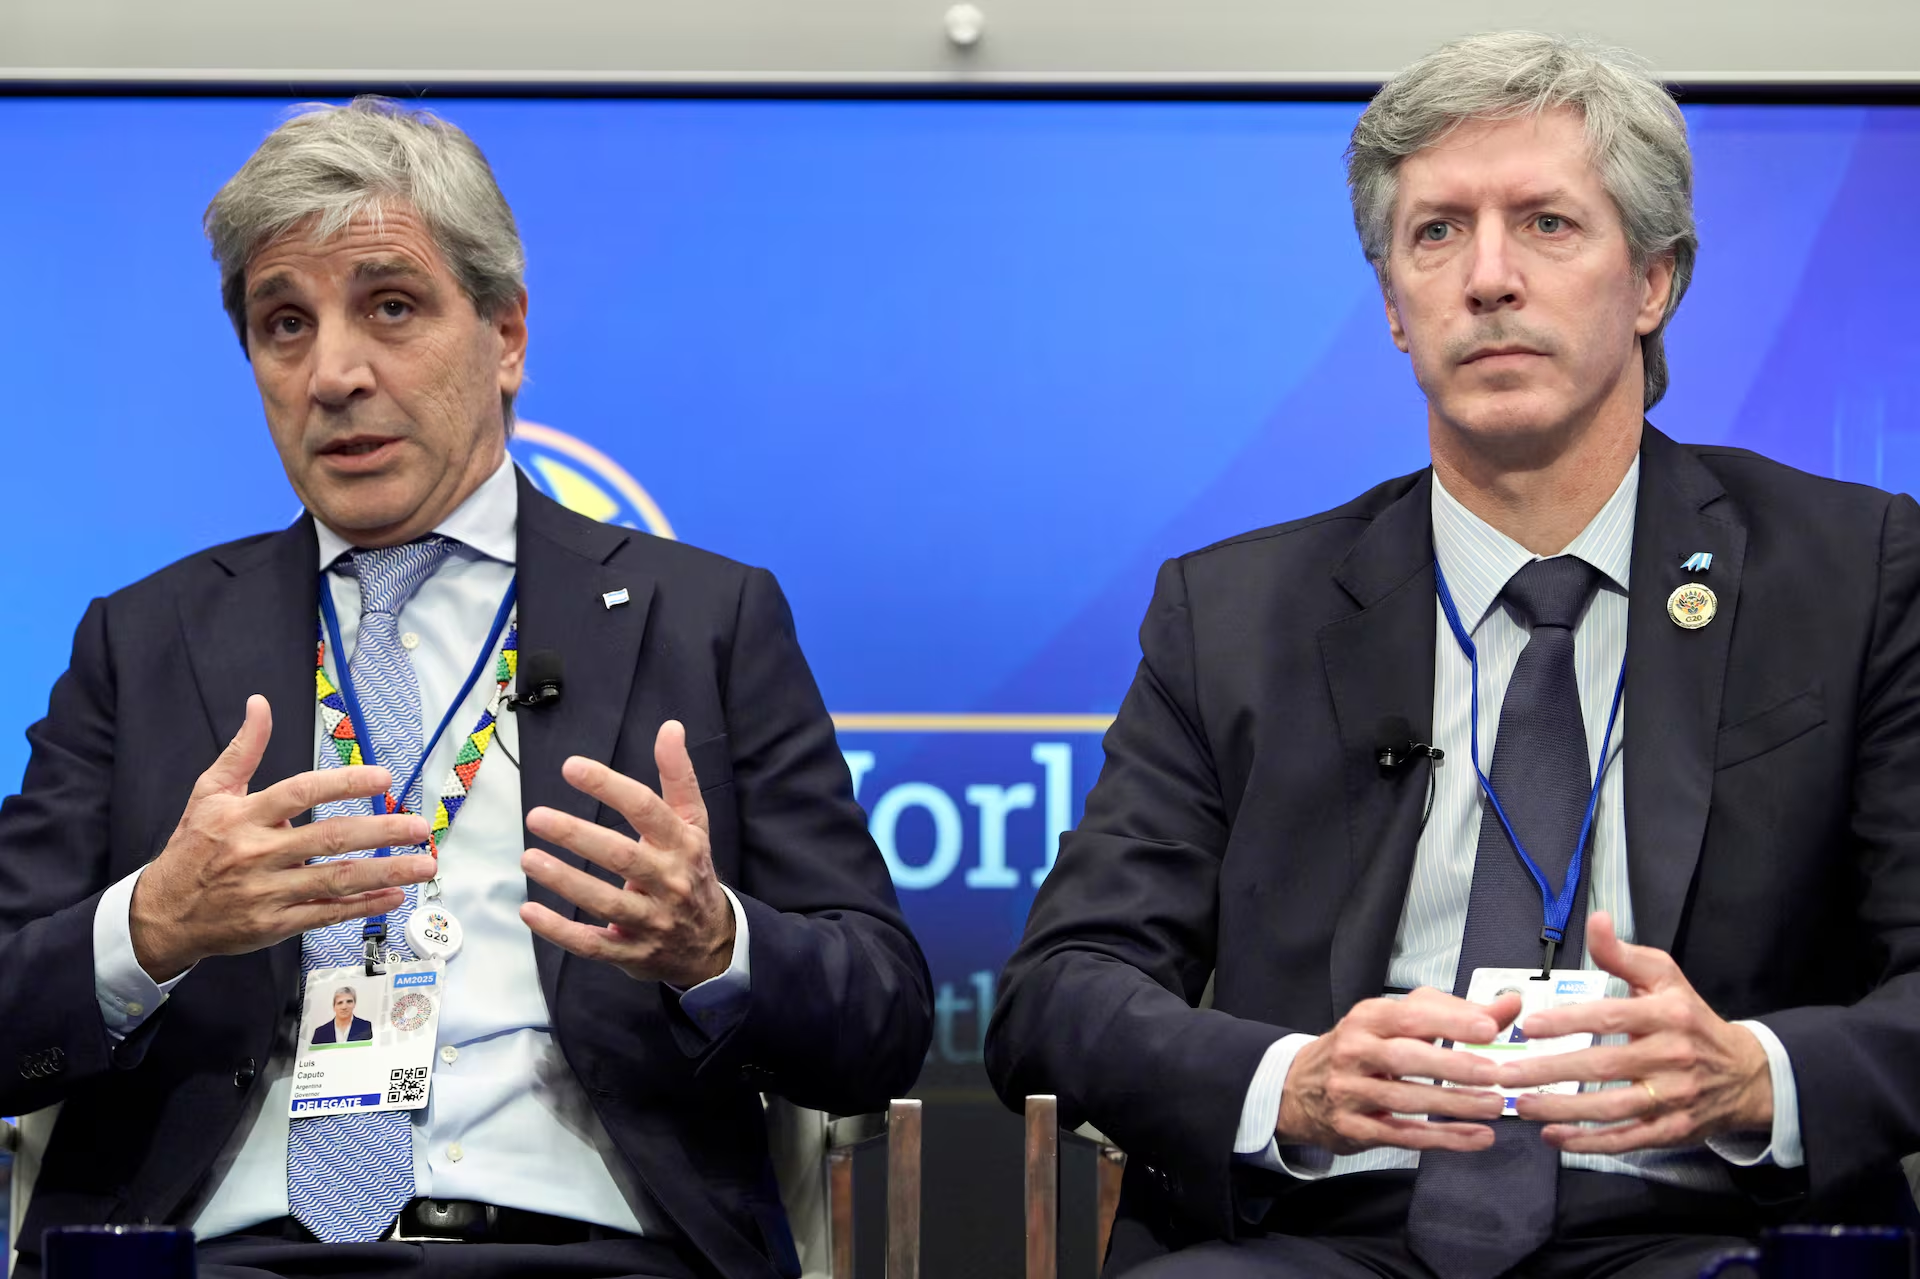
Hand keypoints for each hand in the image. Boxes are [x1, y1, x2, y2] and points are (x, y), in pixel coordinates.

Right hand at [130, 695, 436, 981]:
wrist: (161, 914)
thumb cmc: (193, 848)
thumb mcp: (210, 793)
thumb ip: (243, 750)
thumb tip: (259, 704)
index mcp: (243, 816)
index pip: (301, 792)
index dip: (344, 783)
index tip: (384, 778)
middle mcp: (257, 853)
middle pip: (328, 839)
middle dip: (380, 831)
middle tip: (418, 826)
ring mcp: (267, 892)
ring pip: (335, 880)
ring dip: (385, 872)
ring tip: (423, 863)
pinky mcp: (273, 924)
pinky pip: (326, 913)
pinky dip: (363, 907)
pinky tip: (394, 896)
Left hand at [519, 721, 735, 987]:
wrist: (712, 944)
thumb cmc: (692, 871)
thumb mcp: (694, 823)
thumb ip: (678, 776)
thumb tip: (671, 727)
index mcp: (684, 844)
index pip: (647, 810)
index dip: (609, 786)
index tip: (571, 768)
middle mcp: (670, 882)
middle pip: (623, 857)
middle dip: (578, 835)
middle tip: (537, 816)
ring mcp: (652, 921)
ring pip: (606, 902)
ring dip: (565, 881)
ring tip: (528, 858)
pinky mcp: (632, 953)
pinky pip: (593, 944)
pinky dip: (559, 930)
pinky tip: (529, 911)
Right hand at [1276, 985, 1522, 1154]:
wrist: (1299, 1089)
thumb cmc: (1362, 1049)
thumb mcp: (1397, 1022)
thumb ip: (1454, 1013)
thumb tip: (1509, 1006)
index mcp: (1367, 1018)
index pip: (1410, 1015)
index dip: (1450, 1021)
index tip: (1490, 1028)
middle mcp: (1354, 1051)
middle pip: (1405, 1058)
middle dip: (1453, 1065)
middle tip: (1496, 1074)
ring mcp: (1349, 1092)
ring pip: (1406, 1100)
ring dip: (1454, 1105)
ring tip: (1495, 1107)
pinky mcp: (1353, 1128)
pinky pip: (1403, 1135)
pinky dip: (1443, 1139)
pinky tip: (1476, 1138)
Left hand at [1495, 911, 1772, 1152]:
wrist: (1745, 1073)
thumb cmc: (1690, 1018)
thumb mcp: (1664, 977)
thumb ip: (1622, 954)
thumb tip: (1596, 920)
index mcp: (1667, 1014)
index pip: (1611, 1016)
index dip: (1569, 1021)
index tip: (1530, 1025)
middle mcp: (1671, 1057)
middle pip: (1603, 1067)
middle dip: (1550, 1072)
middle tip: (1506, 1074)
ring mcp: (1673, 1098)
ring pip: (1611, 1109)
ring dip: (1562, 1110)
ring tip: (1521, 1106)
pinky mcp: (1672, 1130)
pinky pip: (1627, 1139)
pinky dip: (1589, 1142)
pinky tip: (1554, 1137)